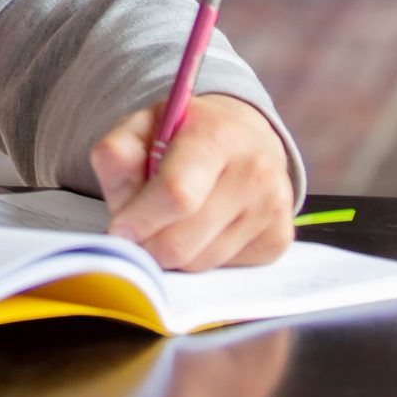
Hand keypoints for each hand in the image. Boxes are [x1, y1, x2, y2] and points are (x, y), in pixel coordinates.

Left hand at [90, 94, 293, 270]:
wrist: (245, 135)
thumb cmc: (185, 135)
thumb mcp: (143, 127)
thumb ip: (118, 151)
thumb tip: (117, 184)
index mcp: (216, 135)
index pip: (176, 195)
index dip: (140, 220)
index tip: (119, 229)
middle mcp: (254, 171)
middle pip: (184, 241)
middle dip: (149, 246)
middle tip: (137, 234)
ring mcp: (273, 207)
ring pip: (201, 262)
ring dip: (174, 254)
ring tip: (172, 222)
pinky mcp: (279, 238)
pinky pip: (223, 269)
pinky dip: (202, 257)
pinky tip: (203, 228)